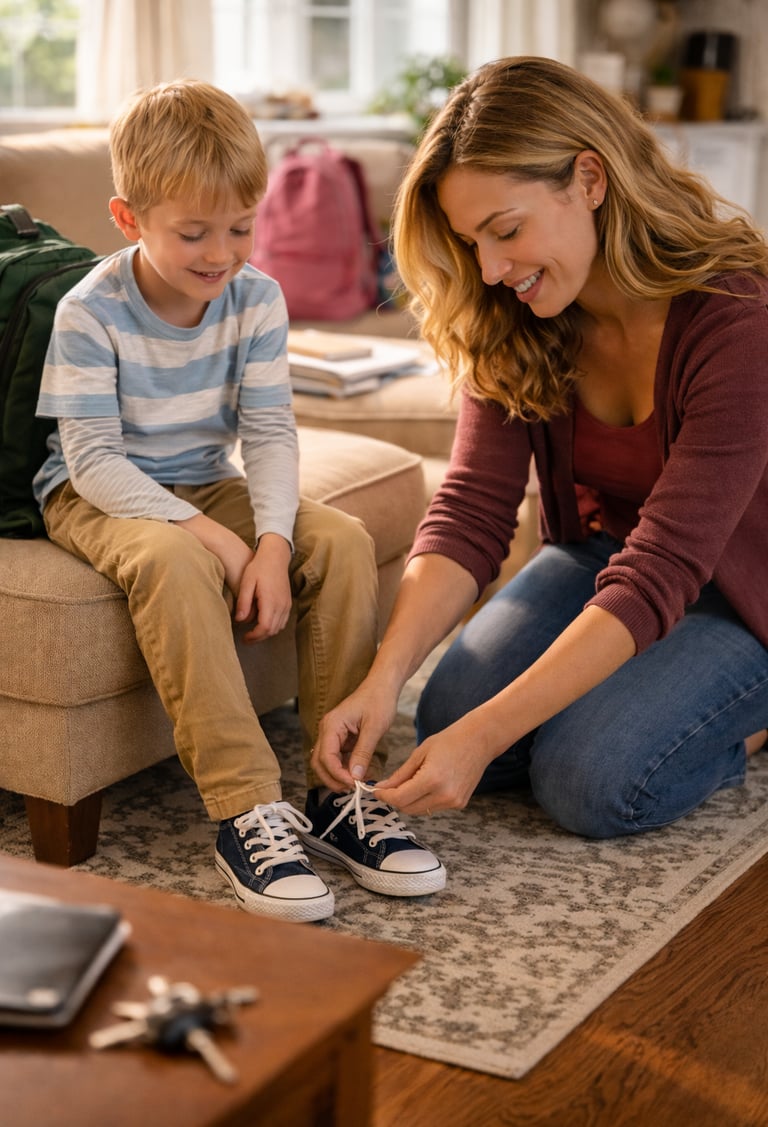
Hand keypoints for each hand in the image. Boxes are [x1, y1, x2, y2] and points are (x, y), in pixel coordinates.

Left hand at [236, 533, 291, 641]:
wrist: (275, 557)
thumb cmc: (259, 568)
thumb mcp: (247, 582)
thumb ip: (243, 602)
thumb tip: (239, 620)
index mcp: (270, 601)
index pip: (265, 627)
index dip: (254, 636)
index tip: (244, 638)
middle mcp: (281, 605)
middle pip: (272, 631)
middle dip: (259, 637)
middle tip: (246, 639)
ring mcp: (287, 604)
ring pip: (278, 628)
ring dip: (266, 633)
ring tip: (253, 633)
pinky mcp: (288, 603)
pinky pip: (282, 621)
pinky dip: (273, 626)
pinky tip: (263, 623)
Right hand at [311, 679, 399, 790]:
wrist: (382, 685)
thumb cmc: (379, 700)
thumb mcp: (374, 728)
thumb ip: (363, 753)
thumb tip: (355, 777)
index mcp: (332, 725)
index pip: (326, 756)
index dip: (337, 774)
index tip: (353, 784)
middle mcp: (327, 730)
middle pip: (319, 762)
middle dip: (332, 778)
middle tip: (351, 789)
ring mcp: (332, 734)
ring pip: (326, 761)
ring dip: (337, 775)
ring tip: (355, 784)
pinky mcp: (340, 737)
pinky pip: (336, 757)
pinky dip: (344, 768)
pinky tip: (357, 774)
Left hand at [374, 715, 494, 815]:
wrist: (480, 740)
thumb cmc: (450, 740)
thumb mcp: (420, 753)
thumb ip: (400, 774)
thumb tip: (382, 788)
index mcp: (432, 779)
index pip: (399, 799)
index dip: (384, 796)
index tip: (375, 790)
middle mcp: (444, 795)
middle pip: (408, 808)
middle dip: (394, 800)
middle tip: (387, 787)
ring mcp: (453, 802)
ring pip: (420, 810)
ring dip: (408, 801)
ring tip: (407, 784)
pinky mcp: (459, 804)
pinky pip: (433, 807)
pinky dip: (423, 800)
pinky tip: (425, 785)